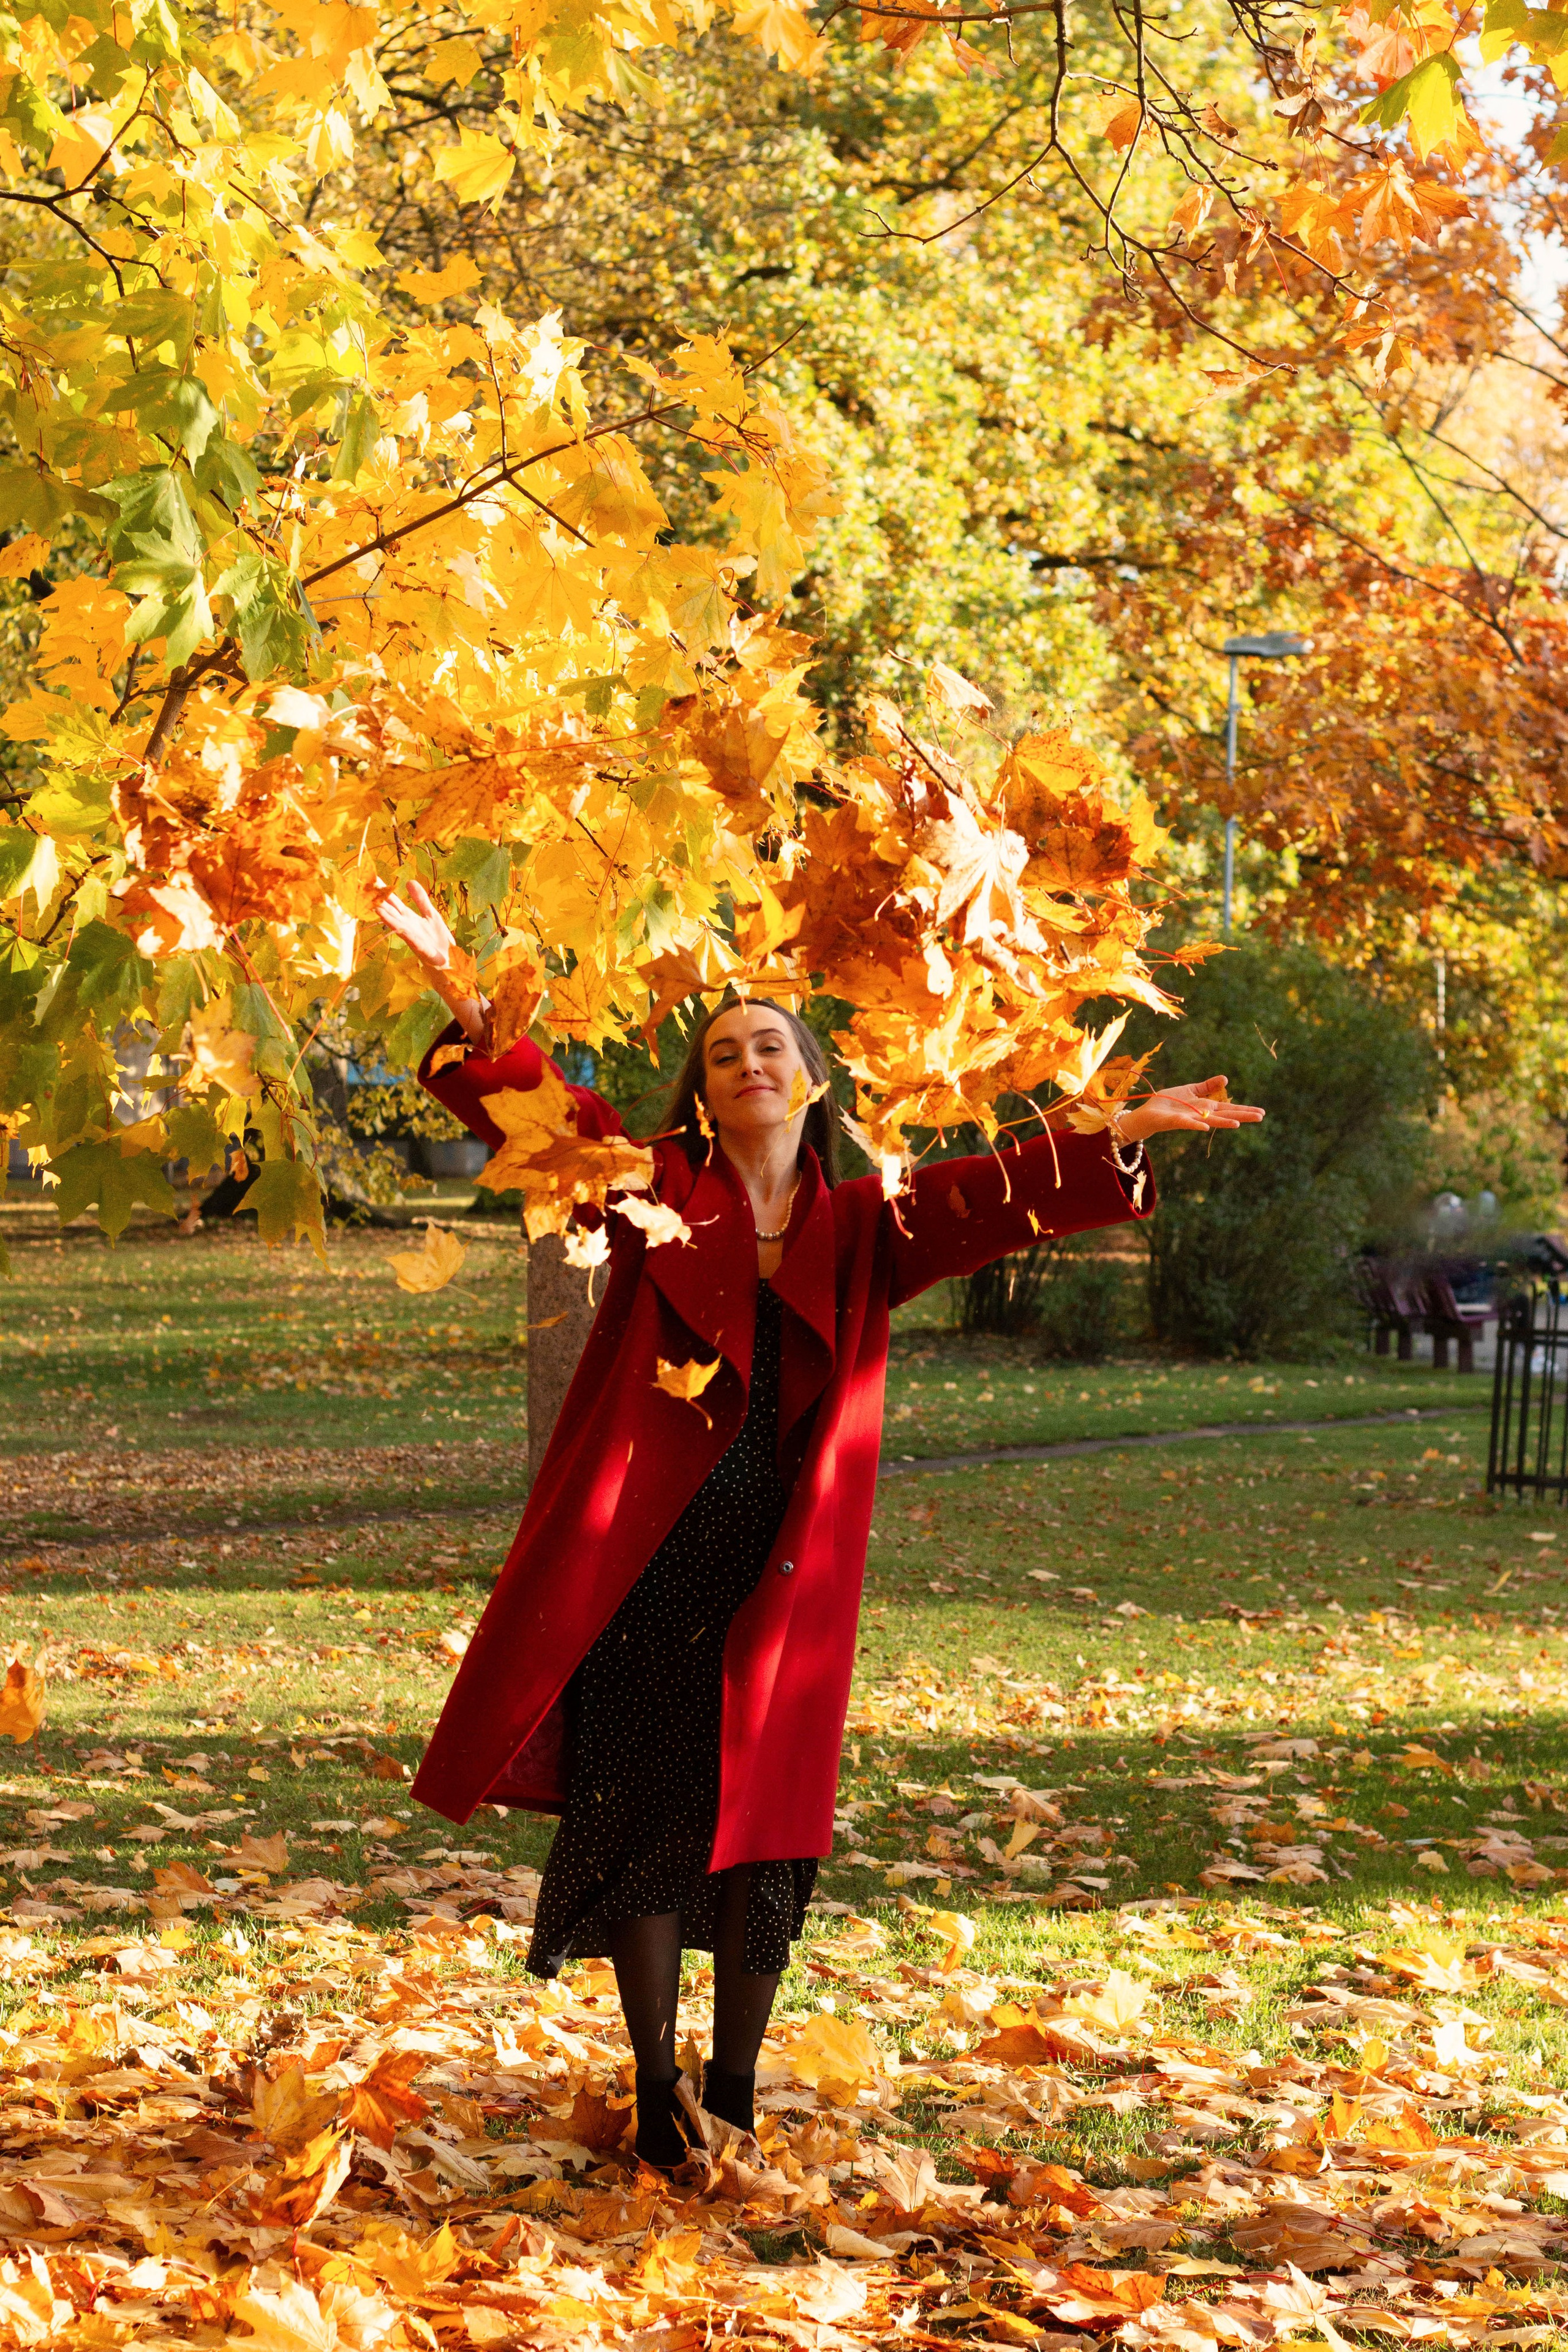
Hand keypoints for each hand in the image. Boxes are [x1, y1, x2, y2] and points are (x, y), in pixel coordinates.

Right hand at [372, 875, 458, 975]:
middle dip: (378, 899)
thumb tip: (409, 881)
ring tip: (374, 905)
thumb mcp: (431, 914)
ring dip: (385, 915)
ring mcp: (411, 935)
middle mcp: (406, 925)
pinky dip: (402, 930)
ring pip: (395, 922)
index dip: (384, 890)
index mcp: (409, 917)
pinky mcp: (419, 946)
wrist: (448, 960)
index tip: (372, 878)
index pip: (393, 901)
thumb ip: (421, 899)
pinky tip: (395, 924)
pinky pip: (409, 936)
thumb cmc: (438, 939)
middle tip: (365, 886)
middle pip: (390, 909)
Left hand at [372, 876, 488, 1048]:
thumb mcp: (443, 970)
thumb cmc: (443, 976)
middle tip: (366, 882)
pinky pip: (423, 906)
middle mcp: (414, 933)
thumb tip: (438, 963)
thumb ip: (440, 963)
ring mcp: (420, 926)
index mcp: (416, 944)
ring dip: (390, 894)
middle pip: (394, 912)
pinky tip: (411, 884)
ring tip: (376, 881)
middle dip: (380, 898)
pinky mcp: (430, 921)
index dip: (389, 918)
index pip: (399, 929)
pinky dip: (419, 895)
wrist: (451, 972)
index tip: (375, 907)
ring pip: (402, 907)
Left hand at [1116, 1076, 1264, 1144]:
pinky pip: (1187, 1123)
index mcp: (1206, 1107)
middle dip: (1242, 1116)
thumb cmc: (1169, 1103)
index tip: (1262, 1112)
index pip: (1230, 1108)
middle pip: (1225, 1115)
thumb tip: (1226, 1078)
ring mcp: (1190, 1119)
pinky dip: (1196, 1125)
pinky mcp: (1176, 1121)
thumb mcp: (1191, 1090)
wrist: (1149, 1113)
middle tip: (1261, 1117)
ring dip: (1223, 1122)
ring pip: (1210, 1121)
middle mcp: (1201, 1115)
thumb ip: (1208, 1086)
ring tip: (1238, 1124)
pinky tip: (1205, 1127)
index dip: (1245, 1109)